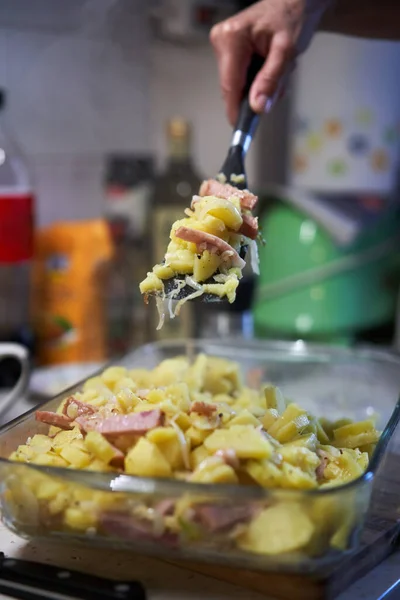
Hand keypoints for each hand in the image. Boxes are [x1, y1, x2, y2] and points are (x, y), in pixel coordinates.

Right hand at [210, 0, 331, 124]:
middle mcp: (221, 41)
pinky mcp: (227, 50)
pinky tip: (269, 67)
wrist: (294, 2)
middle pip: (233, 86)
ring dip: (259, 86)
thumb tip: (257, 107)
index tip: (241, 128)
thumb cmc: (292, 18)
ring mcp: (222, 45)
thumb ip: (271, 80)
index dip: (235, 109)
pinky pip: (239, 77)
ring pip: (238, 84)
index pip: (230, 85)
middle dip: (256, 93)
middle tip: (279, 86)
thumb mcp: (286, 52)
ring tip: (278, 70)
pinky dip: (256, 79)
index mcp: (232, 39)